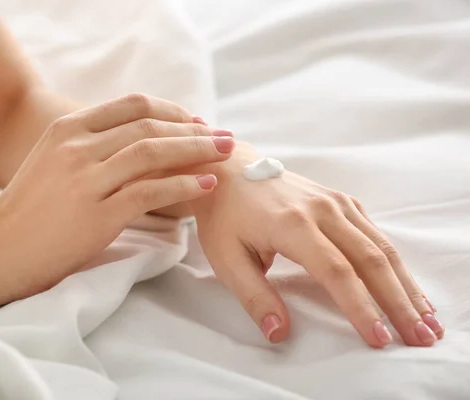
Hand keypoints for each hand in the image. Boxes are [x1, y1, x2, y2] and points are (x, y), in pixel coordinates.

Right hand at [0, 94, 235, 297]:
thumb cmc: (30, 210)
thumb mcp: (54, 161)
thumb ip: (91, 146)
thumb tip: (140, 140)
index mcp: (67, 128)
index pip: (132, 106)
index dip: (171, 110)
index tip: (196, 122)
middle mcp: (76, 146)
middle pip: (149, 126)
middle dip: (193, 130)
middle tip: (224, 137)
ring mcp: (85, 178)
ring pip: (153, 153)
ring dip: (196, 152)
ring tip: (224, 155)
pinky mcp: (96, 214)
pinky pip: (150, 191)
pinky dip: (184, 186)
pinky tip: (206, 185)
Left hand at [191, 143, 443, 347]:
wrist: (229, 171)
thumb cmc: (225, 217)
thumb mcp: (226, 259)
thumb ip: (254, 296)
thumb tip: (279, 333)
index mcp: (292, 225)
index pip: (336, 272)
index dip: (360, 307)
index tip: (379, 339)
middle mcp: (322, 211)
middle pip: (371, 259)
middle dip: (399, 301)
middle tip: (422, 336)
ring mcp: (335, 202)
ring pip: (381, 245)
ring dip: (406, 283)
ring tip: (427, 317)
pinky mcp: (340, 200)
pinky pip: (374, 232)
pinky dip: (395, 261)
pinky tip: (406, 284)